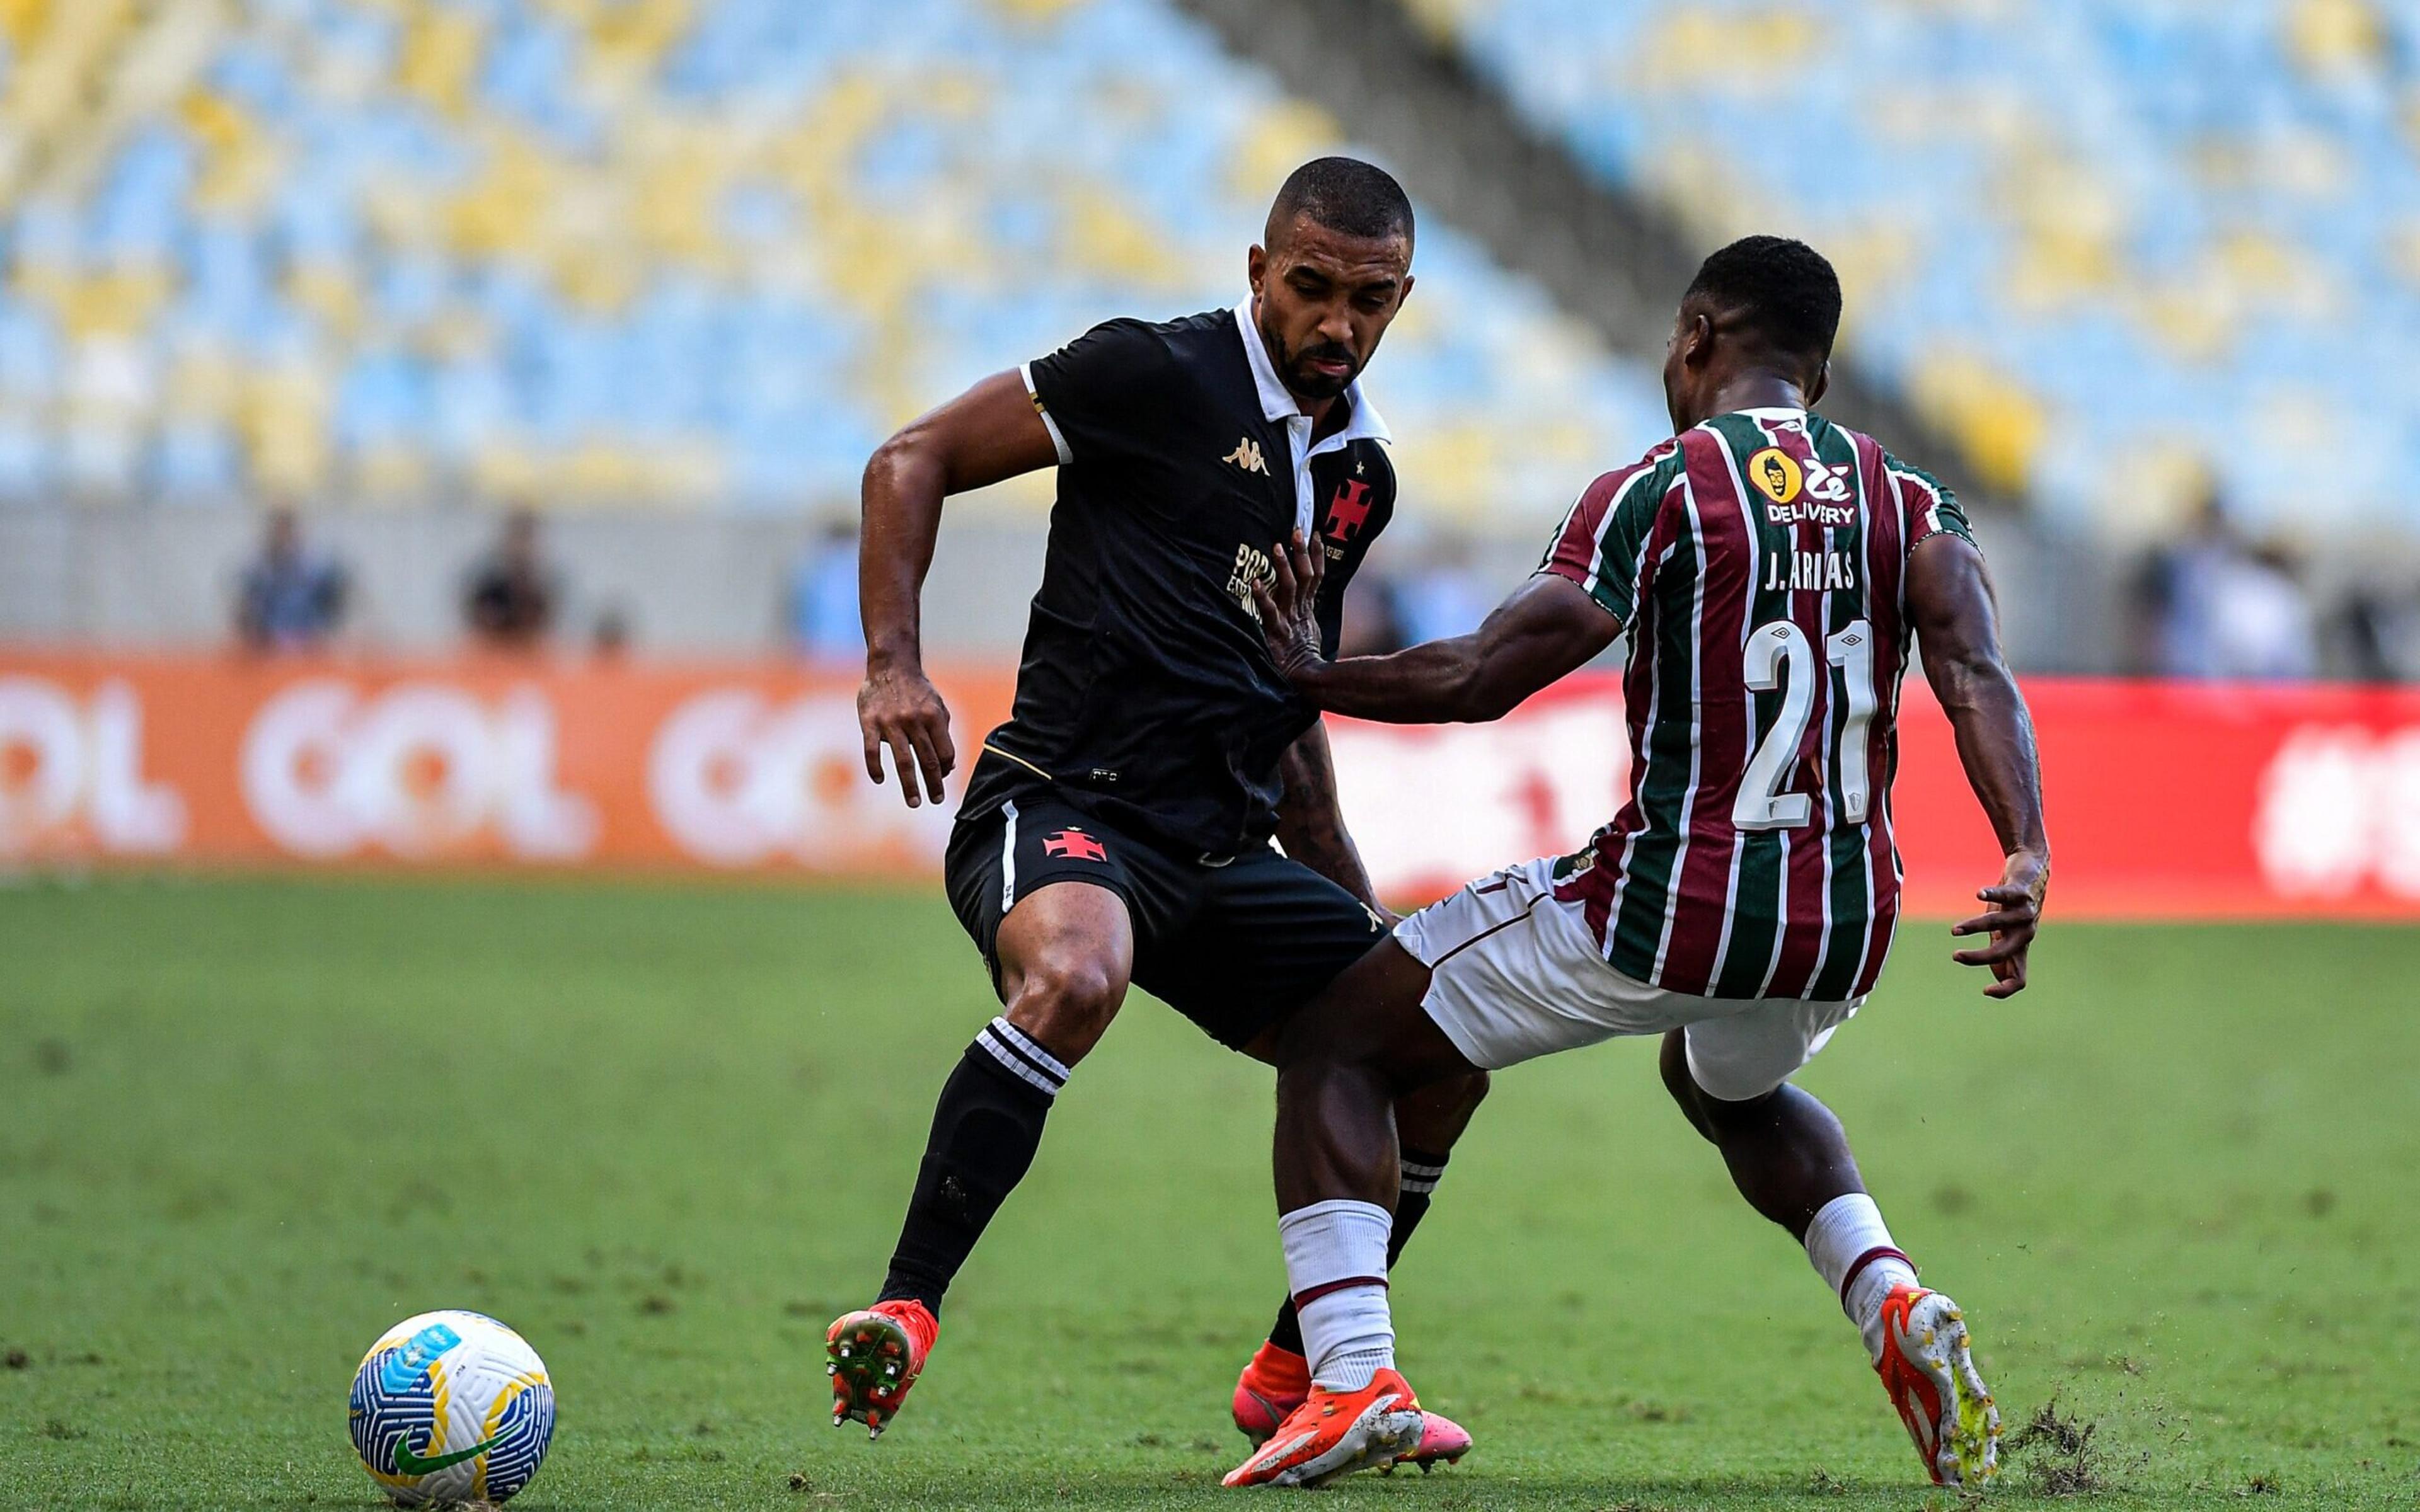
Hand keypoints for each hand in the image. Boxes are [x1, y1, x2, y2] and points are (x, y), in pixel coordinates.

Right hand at [858, 659, 956, 807]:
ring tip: (914, 802)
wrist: (891, 666)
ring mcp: (891, 722)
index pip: (944, 752)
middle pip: (927, 760)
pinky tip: (880, 779)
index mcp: (934, 717)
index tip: (942, 780)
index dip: (946, 769)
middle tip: (937, 800)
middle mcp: (914, 721)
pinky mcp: (869, 722)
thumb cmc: (917, 691)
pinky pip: (872, 749)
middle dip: (933, 784)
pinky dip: (875, 766)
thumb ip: (943, 734)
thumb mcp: (937, 707)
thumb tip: (948, 767)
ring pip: (903, 760)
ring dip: (910, 785)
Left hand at [1252, 533, 1328, 686]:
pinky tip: (1255, 583)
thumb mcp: (1308, 634)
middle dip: (1302, 553)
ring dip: (1284, 566)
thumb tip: (1303, 595)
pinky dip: (1263, 597)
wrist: (1303, 684)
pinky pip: (1270, 611)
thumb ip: (1305, 615)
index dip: (1316, 556)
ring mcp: (1288, 621)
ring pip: (1291, 587)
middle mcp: (1299, 611)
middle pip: (1306, 576)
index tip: (1316, 535)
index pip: (1316, 576)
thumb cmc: (1301, 660)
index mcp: (1308, 610)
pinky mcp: (1276, 633)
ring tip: (1277, 546)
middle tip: (1297, 531)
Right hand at [1950, 849, 2046, 997]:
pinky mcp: (2021, 892)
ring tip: (1955, 930)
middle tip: (1955, 955)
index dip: (2005, 989)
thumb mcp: (2007, 933)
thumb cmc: (2014, 906)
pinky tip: (1978, 894)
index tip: (1984, 991)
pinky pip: (2006, 895)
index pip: (2019, 978)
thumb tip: (2000, 977)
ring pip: (1997, 923)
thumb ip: (2003, 954)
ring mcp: (2024, 913)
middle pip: (2002, 953)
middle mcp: (2024, 933)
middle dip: (1978, 958)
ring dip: (1974, 927)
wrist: (2033, 870)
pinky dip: (1991, 895)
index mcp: (2019, 947)